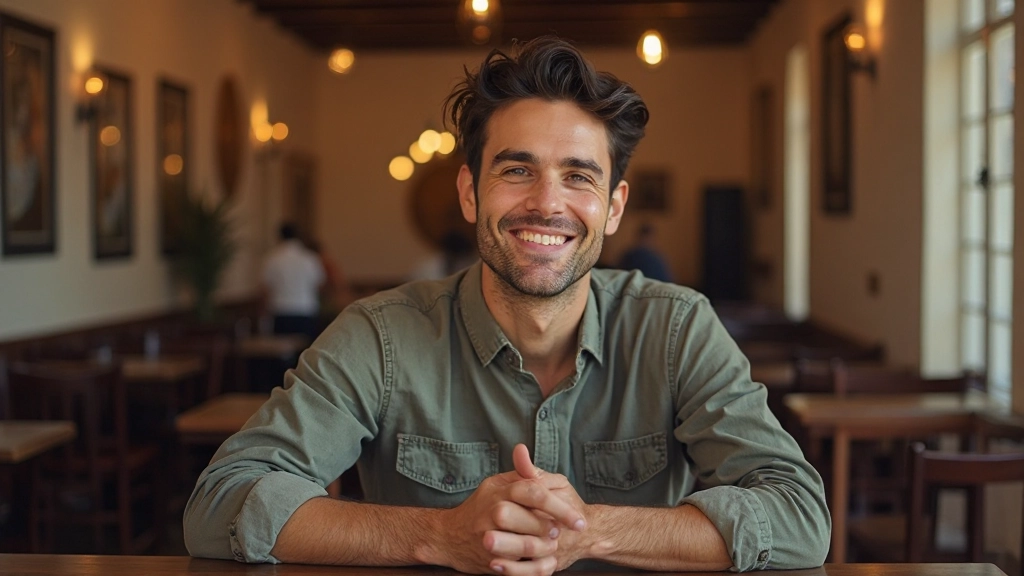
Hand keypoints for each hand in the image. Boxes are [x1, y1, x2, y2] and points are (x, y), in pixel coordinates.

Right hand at [432, 455, 586, 574]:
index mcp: (499, 490)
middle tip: (560, 533)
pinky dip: (533, 566)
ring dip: (544, 547)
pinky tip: (541, 562)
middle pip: (530, 518)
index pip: (534, 491)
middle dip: (551, 527)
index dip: (560, 506)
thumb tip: (523, 449)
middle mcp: (492, 511)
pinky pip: (517, 565)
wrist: (447, 537)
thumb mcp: (495, 485)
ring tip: (552, 546)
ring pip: (524, 544)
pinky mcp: (488, 559)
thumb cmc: (479, 508)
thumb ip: (516, 473)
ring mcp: (489, 536)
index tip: (579, 520)